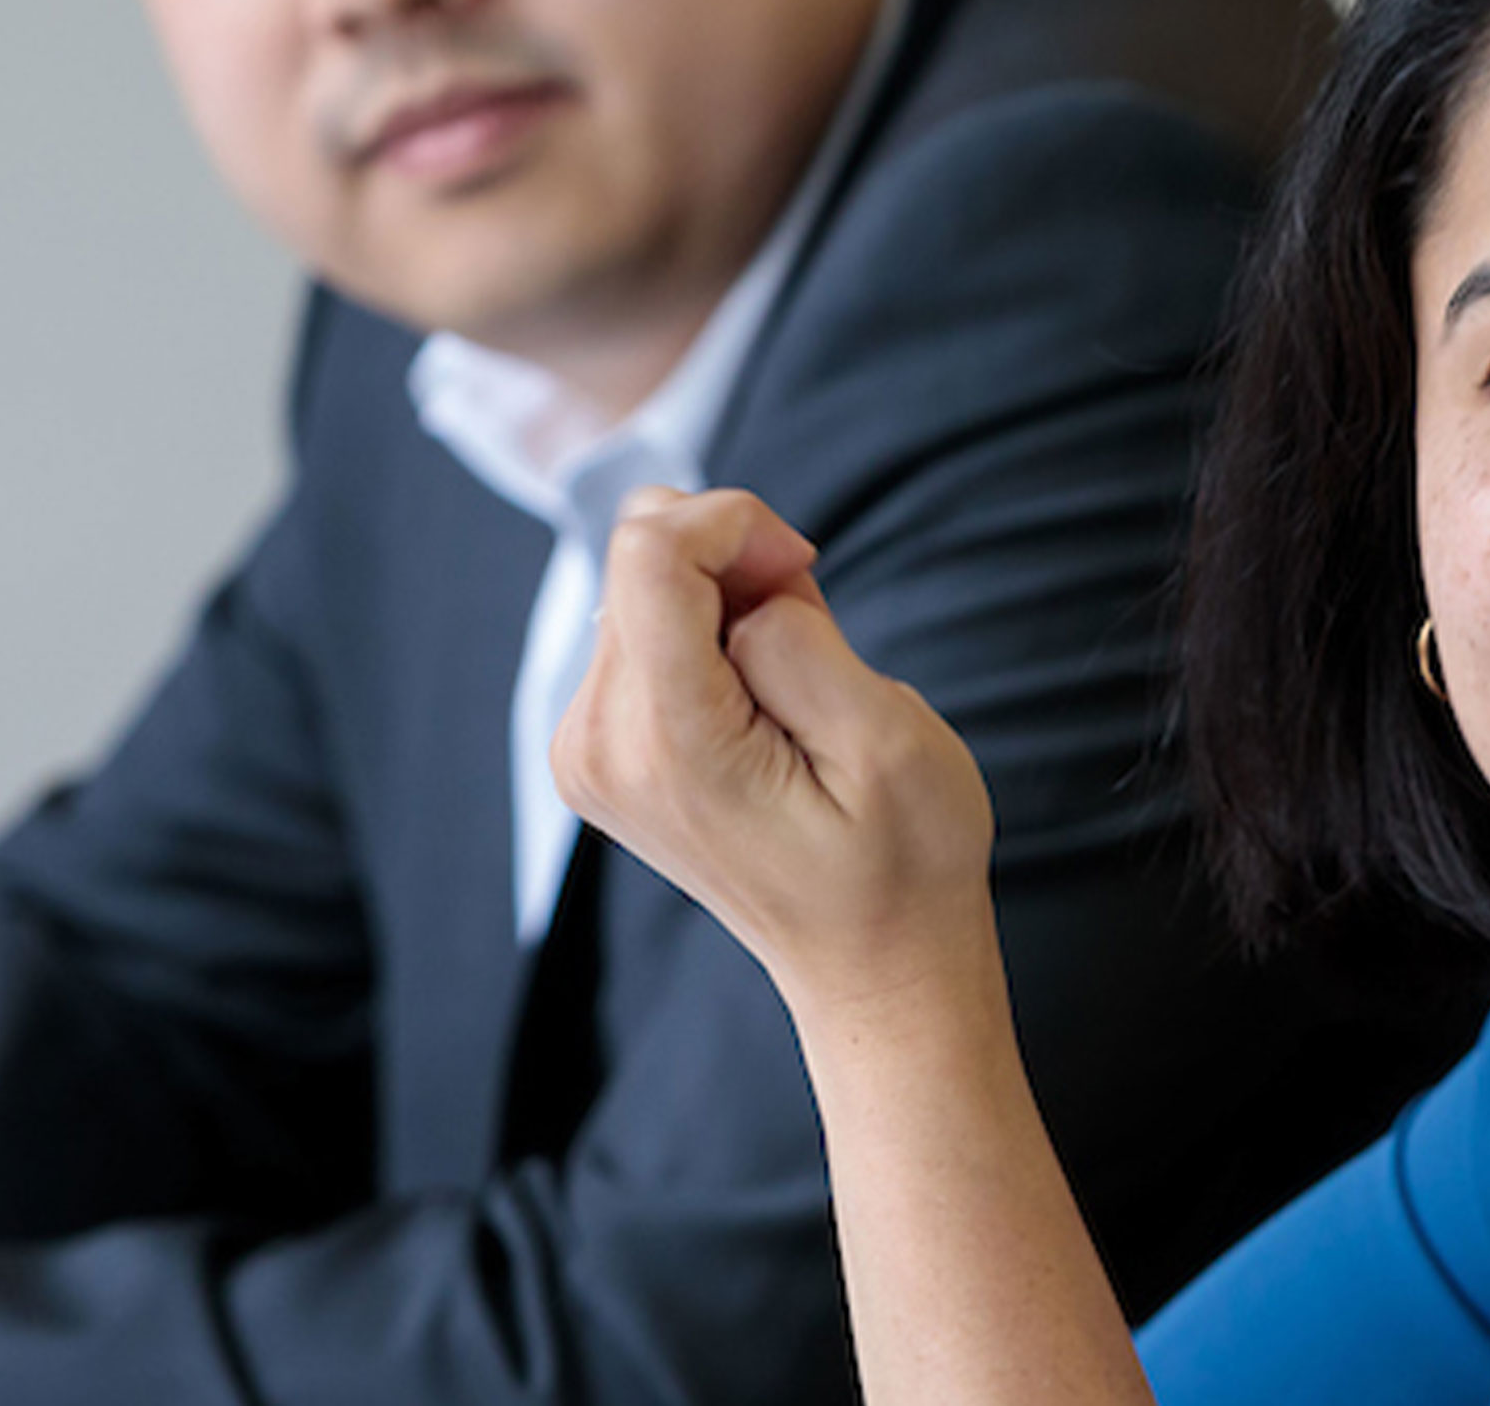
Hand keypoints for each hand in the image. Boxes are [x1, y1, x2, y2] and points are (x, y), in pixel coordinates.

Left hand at [555, 488, 1001, 1023]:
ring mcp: (589, 751)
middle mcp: (601, 745)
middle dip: (735, 563)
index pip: (650, 551)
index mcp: (668, 744)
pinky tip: (760, 703)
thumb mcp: (888, 742)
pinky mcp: (600, 749)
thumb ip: (798, 638)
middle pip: (639, 556)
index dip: (737, 524)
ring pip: (642, 584)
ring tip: (793, 687)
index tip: (805, 575)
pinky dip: (707, 632)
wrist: (871, 965)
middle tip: (812, 638)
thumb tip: (741, 588)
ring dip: (725, 600)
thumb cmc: (901, 861)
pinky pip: (641, 628)